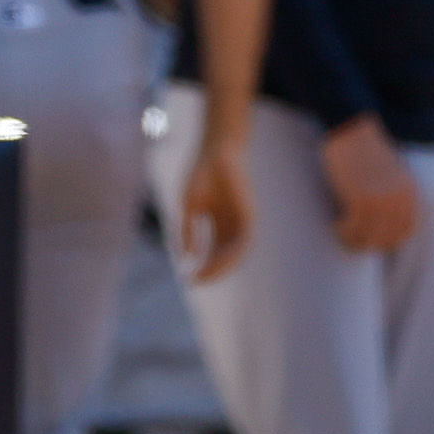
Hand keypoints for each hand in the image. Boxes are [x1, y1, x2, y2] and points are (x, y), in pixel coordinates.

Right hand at [179, 132, 254, 281]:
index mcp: (220, 224)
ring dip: (221, 267)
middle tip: (196, 282)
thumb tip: (184, 259)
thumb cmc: (201, 174)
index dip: (202, 268)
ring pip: (235, 253)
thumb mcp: (189, 208)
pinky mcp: (249, 215)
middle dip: (211, 271)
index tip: (188, 280)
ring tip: (205, 275)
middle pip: (224, 257)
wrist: (217, 151)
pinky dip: (232, 254)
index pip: (213, 254)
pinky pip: (244, 241)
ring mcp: (242, 221)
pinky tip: (217, 259)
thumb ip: (187, 233)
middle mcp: (232, 226)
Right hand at [319, 112, 417, 253]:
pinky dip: (343, 232)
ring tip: (342, 234)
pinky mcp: (362, 199)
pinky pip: (353, 229)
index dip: (388, 239)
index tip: (372, 239)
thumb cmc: (366, 150)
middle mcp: (400, 200)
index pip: (407, 231)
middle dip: (369, 242)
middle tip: (353, 240)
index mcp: (411, 194)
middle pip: (387, 239)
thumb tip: (380, 228)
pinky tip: (336, 226)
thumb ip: (391, 199)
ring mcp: (382, 202)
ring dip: (353, 240)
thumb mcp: (389, 176)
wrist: (352, 128)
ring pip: (368, 238)